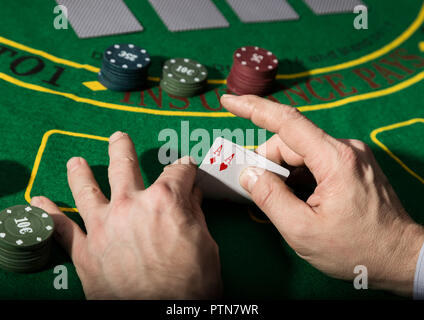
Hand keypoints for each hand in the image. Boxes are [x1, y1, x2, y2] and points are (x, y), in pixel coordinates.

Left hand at [31, 131, 221, 299]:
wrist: (164, 316)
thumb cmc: (191, 285)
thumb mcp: (205, 244)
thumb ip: (194, 214)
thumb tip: (192, 194)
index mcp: (165, 201)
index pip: (177, 172)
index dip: (185, 169)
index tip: (186, 171)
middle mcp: (131, 205)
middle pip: (124, 166)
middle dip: (122, 149)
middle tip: (118, 139)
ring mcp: (104, 226)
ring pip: (87, 189)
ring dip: (80, 172)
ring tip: (76, 162)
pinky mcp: (85, 252)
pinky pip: (61, 229)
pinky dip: (49, 214)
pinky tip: (40, 203)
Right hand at [221, 94, 423, 295]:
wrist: (401, 258)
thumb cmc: (356, 249)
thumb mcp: (302, 230)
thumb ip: (270, 198)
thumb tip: (249, 174)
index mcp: (334, 160)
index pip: (286, 122)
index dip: (253, 108)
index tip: (228, 100)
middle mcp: (345, 149)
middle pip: (291, 143)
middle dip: (268, 163)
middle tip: (258, 192)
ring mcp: (352, 156)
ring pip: (302, 153)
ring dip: (285, 172)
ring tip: (286, 202)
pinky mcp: (353, 165)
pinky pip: (316, 161)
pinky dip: (299, 175)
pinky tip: (300, 197)